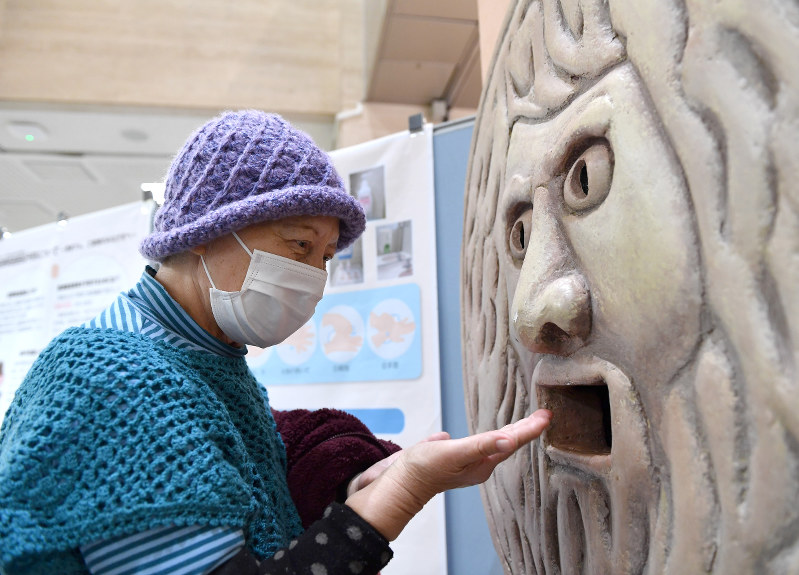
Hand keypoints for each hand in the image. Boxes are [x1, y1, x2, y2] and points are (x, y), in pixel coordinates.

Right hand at [345, 409, 551, 540]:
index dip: (530, 428)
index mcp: (483, 462)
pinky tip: (488, 436)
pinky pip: (475, 445)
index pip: (513, 441)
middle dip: (525, 428)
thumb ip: (482, 446)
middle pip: (507, 442)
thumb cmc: (424, 470)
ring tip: (524, 424)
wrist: (398, 484)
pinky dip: (486, 437)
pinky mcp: (452, 457)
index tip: (547, 416)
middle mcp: (477, 463)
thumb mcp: (454, 454)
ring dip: (508, 432)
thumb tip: (509, 441)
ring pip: (493, 444)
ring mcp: (465, 461)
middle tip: (543, 415)